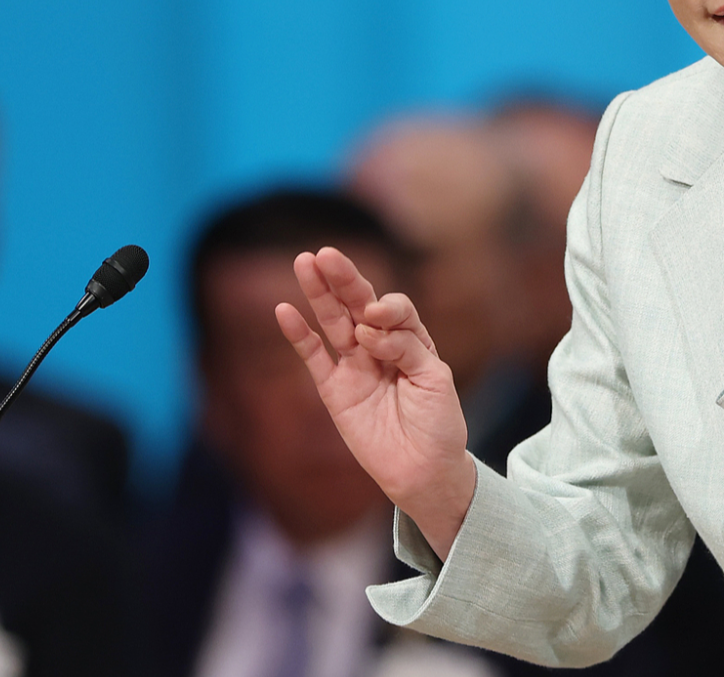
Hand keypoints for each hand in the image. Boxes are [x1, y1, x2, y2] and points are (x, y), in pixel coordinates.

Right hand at [278, 246, 478, 557]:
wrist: (423, 470)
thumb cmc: (438, 423)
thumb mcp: (435, 380)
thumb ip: (406, 348)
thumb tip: (368, 328)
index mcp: (412, 339)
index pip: (396, 310)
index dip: (386, 309)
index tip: (378, 320)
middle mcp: (381, 347)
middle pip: (359, 304)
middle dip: (344, 279)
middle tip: (326, 254)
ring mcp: (355, 366)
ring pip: (333, 322)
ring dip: (319, 293)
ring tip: (304, 261)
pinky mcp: (334, 389)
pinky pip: (313, 357)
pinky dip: (299, 335)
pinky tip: (285, 310)